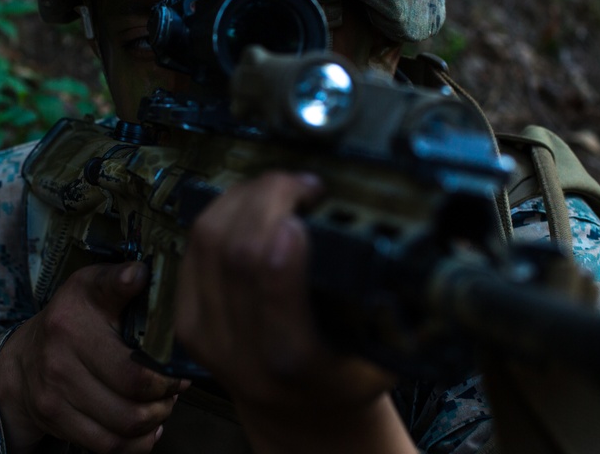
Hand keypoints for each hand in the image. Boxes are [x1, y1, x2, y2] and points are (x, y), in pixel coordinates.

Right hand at [0, 261, 186, 452]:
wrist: (22, 358)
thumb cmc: (72, 317)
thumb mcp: (92, 286)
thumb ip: (120, 279)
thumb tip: (144, 272)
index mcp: (77, 314)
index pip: (126, 343)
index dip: (164, 366)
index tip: (179, 364)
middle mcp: (62, 354)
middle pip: (135, 389)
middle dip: (167, 391)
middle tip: (177, 384)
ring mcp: (55, 390)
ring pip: (125, 422)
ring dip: (156, 417)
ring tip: (164, 403)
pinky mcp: (55, 419)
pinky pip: (107, 444)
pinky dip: (137, 442)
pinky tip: (148, 426)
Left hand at [175, 172, 414, 453]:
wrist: (297, 414)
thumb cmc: (344, 378)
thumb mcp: (382, 355)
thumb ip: (390, 311)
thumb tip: (413, 253)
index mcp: (296, 363)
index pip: (272, 293)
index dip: (282, 242)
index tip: (309, 206)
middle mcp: (243, 353)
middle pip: (234, 253)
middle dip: (268, 198)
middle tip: (304, 184)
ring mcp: (207, 335)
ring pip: (206, 240)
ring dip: (245, 196)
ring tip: (282, 187)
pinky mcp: (186, 319)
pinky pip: (192, 245)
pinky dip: (221, 211)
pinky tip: (251, 202)